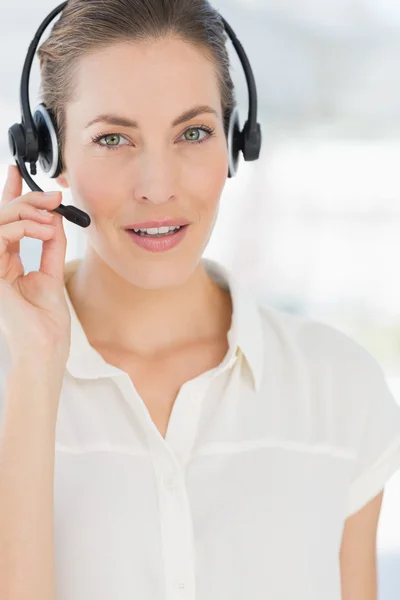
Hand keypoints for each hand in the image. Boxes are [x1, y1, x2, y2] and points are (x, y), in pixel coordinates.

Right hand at [0, 165, 70, 365]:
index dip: (12, 197)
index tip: (18, 174)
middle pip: (2, 218)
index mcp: (7, 264)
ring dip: (27, 212)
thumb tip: (55, 219)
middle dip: (27, 199)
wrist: (45, 347)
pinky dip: (22, 227)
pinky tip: (42, 229)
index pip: (6, 224)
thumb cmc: (46, 322)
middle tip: (53, 196)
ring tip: (51, 218)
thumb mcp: (51, 274)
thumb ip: (50, 246)